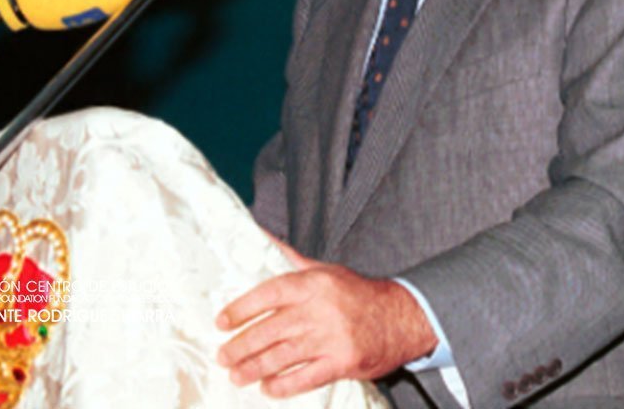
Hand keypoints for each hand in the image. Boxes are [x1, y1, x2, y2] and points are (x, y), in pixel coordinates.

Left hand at [215, 237, 436, 397]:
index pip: (269, 294)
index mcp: (313, 284)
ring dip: (255, 368)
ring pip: (282, 356)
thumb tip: (263, 236)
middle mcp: (319, 310)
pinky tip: (268, 387)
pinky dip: (283, 385)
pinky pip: (305, 378)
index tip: (222, 321)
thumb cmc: (358, 293)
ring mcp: (330, 338)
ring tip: (236, 374)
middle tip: (223, 355)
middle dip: (241, 345)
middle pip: (270, 329)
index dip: (242, 308)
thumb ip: (292, 259)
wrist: (401, 317)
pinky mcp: (341, 362)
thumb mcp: (326, 270)